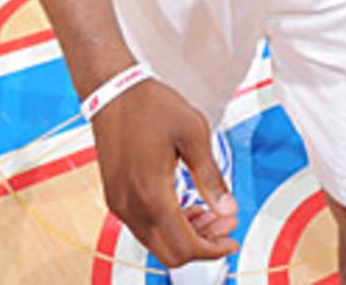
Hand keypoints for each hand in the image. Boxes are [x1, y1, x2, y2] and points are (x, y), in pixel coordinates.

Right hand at [91, 77, 238, 269]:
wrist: (113, 91)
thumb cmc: (152, 105)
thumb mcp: (193, 133)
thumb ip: (211, 176)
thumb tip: (228, 209)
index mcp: (152, 194)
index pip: (184, 246)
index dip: (213, 249)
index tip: (232, 239)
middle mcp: (130, 207)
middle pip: (170, 253)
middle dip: (202, 244)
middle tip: (224, 223)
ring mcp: (119, 203)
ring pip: (155, 242)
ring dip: (185, 235)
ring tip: (209, 212)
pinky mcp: (114, 196)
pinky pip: (143, 227)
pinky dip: (167, 225)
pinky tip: (185, 205)